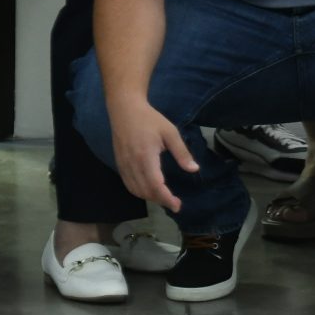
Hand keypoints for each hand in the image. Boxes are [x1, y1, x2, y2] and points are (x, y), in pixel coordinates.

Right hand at [106, 96, 195, 210]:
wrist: (124, 109)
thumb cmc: (150, 119)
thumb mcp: (170, 132)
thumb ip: (182, 152)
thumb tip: (194, 169)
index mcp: (146, 156)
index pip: (156, 185)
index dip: (166, 198)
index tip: (177, 205)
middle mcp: (133, 164)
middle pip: (146, 191)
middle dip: (160, 200)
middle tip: (174, 203)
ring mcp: (124, 165)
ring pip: (136, 190)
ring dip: (150, 198)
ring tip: (163, 197)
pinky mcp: (119, 164)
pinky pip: (128, 185)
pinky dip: (139, 192)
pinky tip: (149, 191)